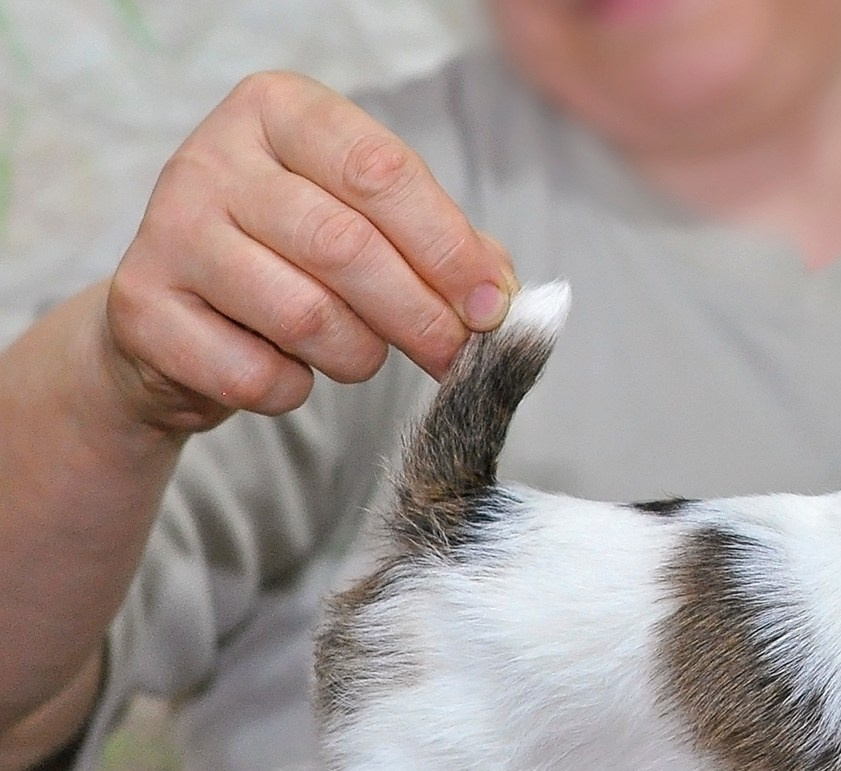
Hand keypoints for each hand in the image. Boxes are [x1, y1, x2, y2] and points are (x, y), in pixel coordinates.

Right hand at [101, 71, 515, 434]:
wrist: (177, 318)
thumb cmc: (294, 260)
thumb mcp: (370, 227)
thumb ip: (442, 247)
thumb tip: (499, 293)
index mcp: (280, 112)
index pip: (380, 170)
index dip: (448, 247)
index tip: (492, 304)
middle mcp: (212, 157)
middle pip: (346, 246)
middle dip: (421, 315)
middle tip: (454, 354)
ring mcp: (167, 229)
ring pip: (305, 316)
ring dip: (358, 356)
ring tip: (359, 353)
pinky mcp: (141, 308)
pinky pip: (255, 374)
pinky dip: (293, 388)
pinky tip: (286, 368)